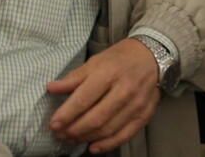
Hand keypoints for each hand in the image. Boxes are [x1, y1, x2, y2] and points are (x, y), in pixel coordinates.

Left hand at [47, 38, 160, 153]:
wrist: (153, 56)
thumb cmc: (120, 58)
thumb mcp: (96, 61)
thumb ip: (74, 77)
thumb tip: (51, 88)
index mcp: (109, 73)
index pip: (84, 99)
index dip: (66, 114)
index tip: (54, 124)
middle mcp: (124, 90)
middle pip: (96, 118)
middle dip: (74, 130)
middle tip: (60, 135)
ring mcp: (136, 104)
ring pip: (108, 129)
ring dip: (86, 138)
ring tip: (71, 139)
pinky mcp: (144, 115)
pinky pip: (125, 135)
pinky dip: (107, 144)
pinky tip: (92, 147)